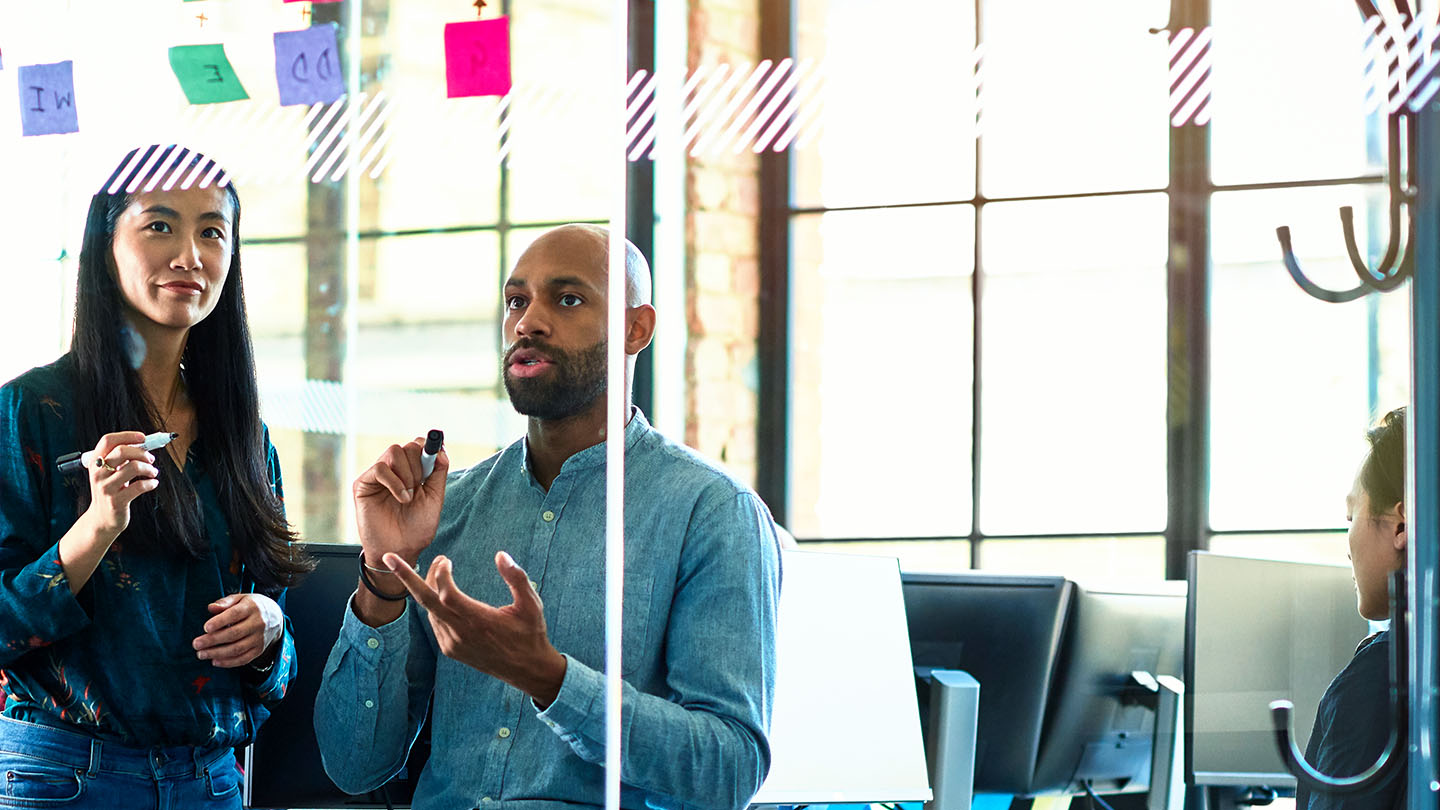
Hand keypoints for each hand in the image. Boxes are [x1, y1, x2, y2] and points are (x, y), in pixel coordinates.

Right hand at [81, 431, 160, 539]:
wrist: (102, 519)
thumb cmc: (111, 490)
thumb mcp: (110, 472)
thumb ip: (122, 458)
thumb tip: (144, 442)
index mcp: (95, 462)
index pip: (107, 440)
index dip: (127, 435)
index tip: (143, 437)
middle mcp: (98, 474)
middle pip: (121, 451)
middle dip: (142, 452)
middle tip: (151, 459)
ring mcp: (106, 488)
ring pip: (133, 467)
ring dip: (149, 468)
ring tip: (153, 472)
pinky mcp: (116, 501)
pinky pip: (139, 486)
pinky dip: (151, 483)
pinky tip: (153, 483)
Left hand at [192, 593, 284, 668]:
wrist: (275, 617)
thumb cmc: (252, 606)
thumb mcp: (241, 598)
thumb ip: (225, 602)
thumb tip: (211, 608)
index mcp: (252, 607)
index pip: (235, 614)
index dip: (220, 622)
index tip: (205, 628)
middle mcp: (258, 623)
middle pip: (234, 634)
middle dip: (213, 640)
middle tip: (196, 644)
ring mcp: (260, 638)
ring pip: (237, 648)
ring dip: (217, 653)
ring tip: (201, 654)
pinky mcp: (259, 650)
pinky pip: (243, 659)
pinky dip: (228, 662)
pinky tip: (214, 661)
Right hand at [354, 438, 449, 569]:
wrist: (401, 549)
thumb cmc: (417, 527)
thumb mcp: (435, 498)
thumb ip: (438, 473)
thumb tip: (441, 450)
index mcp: (412, 470)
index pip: (418, 444)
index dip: (429, 447)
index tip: (435, 457)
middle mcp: (395, 470)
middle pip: (408, 446)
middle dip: (419, 464)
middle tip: (420, 485)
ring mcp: (378, 476)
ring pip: (394, 451)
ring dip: (407, 473)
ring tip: (409, 496)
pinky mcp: (363, 483)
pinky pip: (380, 468)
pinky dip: (394, 482)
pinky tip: (401, 498)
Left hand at [383, 551, 566, 706]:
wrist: (526, 670)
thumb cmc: (530, 634)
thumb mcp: (532, 604)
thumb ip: (517, 578)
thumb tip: (501, 555)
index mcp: (478, 620)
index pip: (446, 593)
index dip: (440, 574)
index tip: (446, 560)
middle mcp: (460, 633)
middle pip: (425, 601)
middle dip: (405, 578)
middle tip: (390, 558)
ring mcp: (453, 644)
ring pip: (429, 611)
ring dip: (426, 588)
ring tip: (439, 570)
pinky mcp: (450, 650)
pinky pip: (435, 623)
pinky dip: (434, 606)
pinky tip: (443, 595)